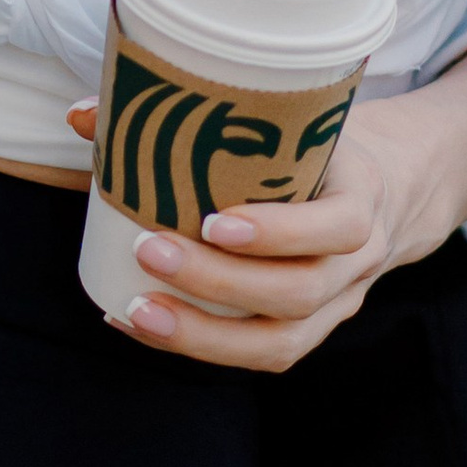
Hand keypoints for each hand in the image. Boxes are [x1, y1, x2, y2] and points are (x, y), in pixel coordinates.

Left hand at [68, 99, 450, 375]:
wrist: (385, 187)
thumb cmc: (316, 146)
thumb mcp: (288, 119)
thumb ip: (200, 110)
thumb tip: (81, 115)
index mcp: (361, 196)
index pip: (338, 226)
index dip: (280, 233)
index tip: (212, 222)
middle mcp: (358, 261)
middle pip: (299, 292)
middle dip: (218, 282)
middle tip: (149, 249)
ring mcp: (338, 304)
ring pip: (281, 342)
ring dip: (204, 334)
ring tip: (137, 310)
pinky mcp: (309, 330)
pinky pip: (261, 355)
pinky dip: (198, 345)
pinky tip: (141, 324)